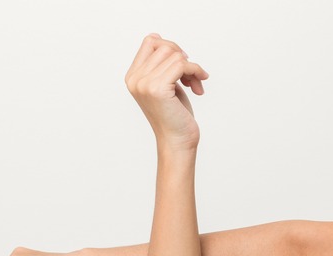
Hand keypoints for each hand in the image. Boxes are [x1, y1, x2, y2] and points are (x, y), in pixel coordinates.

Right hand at [125, 34, 208, 151]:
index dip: (172, 49)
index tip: (183, 66)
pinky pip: (182, 65)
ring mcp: (144, 83)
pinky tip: (199, 88)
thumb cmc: (175, 116)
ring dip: (192, 68)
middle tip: (193, 78)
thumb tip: (157, 37)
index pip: (150, 42)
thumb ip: (161, 64)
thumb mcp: (166, 85)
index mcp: (133, 76)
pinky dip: (196, 72)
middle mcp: (135, 78)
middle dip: (184, 59)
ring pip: (174, 55)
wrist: (177, 142)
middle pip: (164, 46)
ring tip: (196, 84)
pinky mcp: (157, 88)